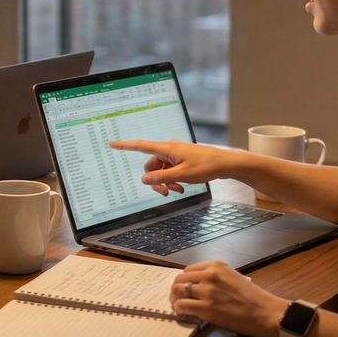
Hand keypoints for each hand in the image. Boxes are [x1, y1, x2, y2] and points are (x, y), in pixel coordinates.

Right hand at [110, 139, 253, 194]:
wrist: (225, 164)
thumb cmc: (206, 166)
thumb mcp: (181, 175)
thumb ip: (161, 177)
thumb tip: (144, 178)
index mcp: (167, 148)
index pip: (141, 146)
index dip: (125, 146)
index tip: (112, 144)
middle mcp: (169, 149)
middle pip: (151, 165)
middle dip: (155, 180)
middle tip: (166, 192)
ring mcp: (176, 154)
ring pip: (161, 170)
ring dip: (165, 181)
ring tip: (177, 190)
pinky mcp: (182, 160)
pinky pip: (170, 170)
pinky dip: (172, 179)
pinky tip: (181, 186)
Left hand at [169, 261, 285, 336]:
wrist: (265, 312)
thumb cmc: (254, 297)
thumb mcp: (234, 277)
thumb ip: (216, 277)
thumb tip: (199, 284)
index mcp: (216, 266)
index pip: (188, 269)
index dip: (184, 280)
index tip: (183, 288)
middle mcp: (210, 275)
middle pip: (180, 279)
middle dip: (175, 289)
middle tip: (177, 298)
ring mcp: (207, 291)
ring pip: (178, 292)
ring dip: (174, 300)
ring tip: (178, 306)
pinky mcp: (207, 308)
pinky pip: (182, 306)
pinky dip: (179, 310)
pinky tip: (183, 313)